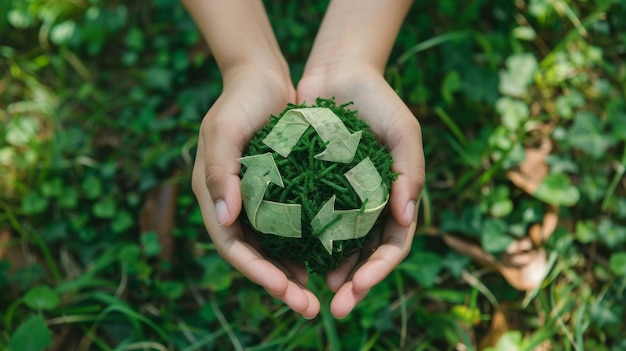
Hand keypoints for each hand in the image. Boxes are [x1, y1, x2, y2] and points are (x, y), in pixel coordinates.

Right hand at [192, 66, 319, 318]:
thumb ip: (220, 173)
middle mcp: (232, 204)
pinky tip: (323, 261)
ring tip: (316, 295)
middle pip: (253, 256)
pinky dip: (301, 247)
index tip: (284, 291)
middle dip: (277, 284)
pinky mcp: (275, 193)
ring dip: (291, 273)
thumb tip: (223, 220)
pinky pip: (287, 228)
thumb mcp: (224, 131)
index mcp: (213, 196)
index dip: (256, 272)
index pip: (232, 245)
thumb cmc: (240, 101)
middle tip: (306, 307)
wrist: (261, 78)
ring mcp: (254, 201)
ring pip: (271, 248)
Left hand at [297, 64, 424, 317]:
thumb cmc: (377, 100)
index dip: (379, 270)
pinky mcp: (314, 190)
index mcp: (396, 198)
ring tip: (312, 290)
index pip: (393, 244)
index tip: (358, 286)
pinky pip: (310, 222)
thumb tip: (405, 216)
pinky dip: (304, 244)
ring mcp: (342, 200)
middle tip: (337, 307)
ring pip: (337, 247)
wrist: (338, 74)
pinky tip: (291, 258)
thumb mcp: (402, 129)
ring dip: (329, 272)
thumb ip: (410, 171)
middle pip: (365, 255)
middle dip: (354, 284)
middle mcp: (369, 206)